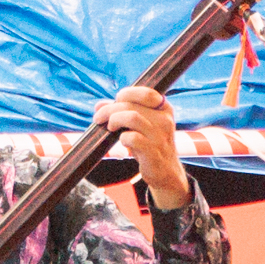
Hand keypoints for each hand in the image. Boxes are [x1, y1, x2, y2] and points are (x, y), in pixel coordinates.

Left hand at [111, 82, 187, 206]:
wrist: (165, 171)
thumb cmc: (150, 144)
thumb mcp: (140, 125)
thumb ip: (121, 112)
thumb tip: (99, 105)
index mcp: (164, 108)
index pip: (145, 92)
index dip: (126, 94)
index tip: (114, 103)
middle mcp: (165, 120)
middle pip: (131, 105)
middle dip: (109, 109)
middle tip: (99, 118)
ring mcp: (160, 136)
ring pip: (132, 117)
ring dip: (114, 120)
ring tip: (110, 128)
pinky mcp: (153, 152)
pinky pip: (133, 138)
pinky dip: (123, 138)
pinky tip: (122, 141)